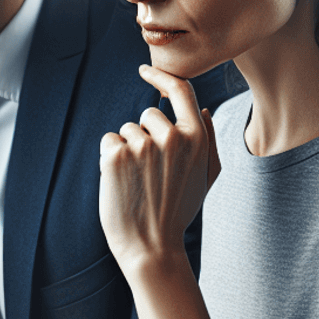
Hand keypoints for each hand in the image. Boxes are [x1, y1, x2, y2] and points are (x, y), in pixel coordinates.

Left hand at [98, 64, 220, 273]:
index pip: (181, 90)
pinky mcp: (116, 155)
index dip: (161, 77)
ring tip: (136, 182)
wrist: (152, 246)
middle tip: (150, 173)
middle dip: (144, 137)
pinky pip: (108, 141)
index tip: (145, 71)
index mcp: (197, 138)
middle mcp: (171, 137)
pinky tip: (120, 182)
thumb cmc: (178, 211)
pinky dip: (109, 158)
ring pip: (126, 130)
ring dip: (126, 150)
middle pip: (149, 116)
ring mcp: (142, 145)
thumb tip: (204, 109)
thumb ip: (209, 140)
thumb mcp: (206, 177)